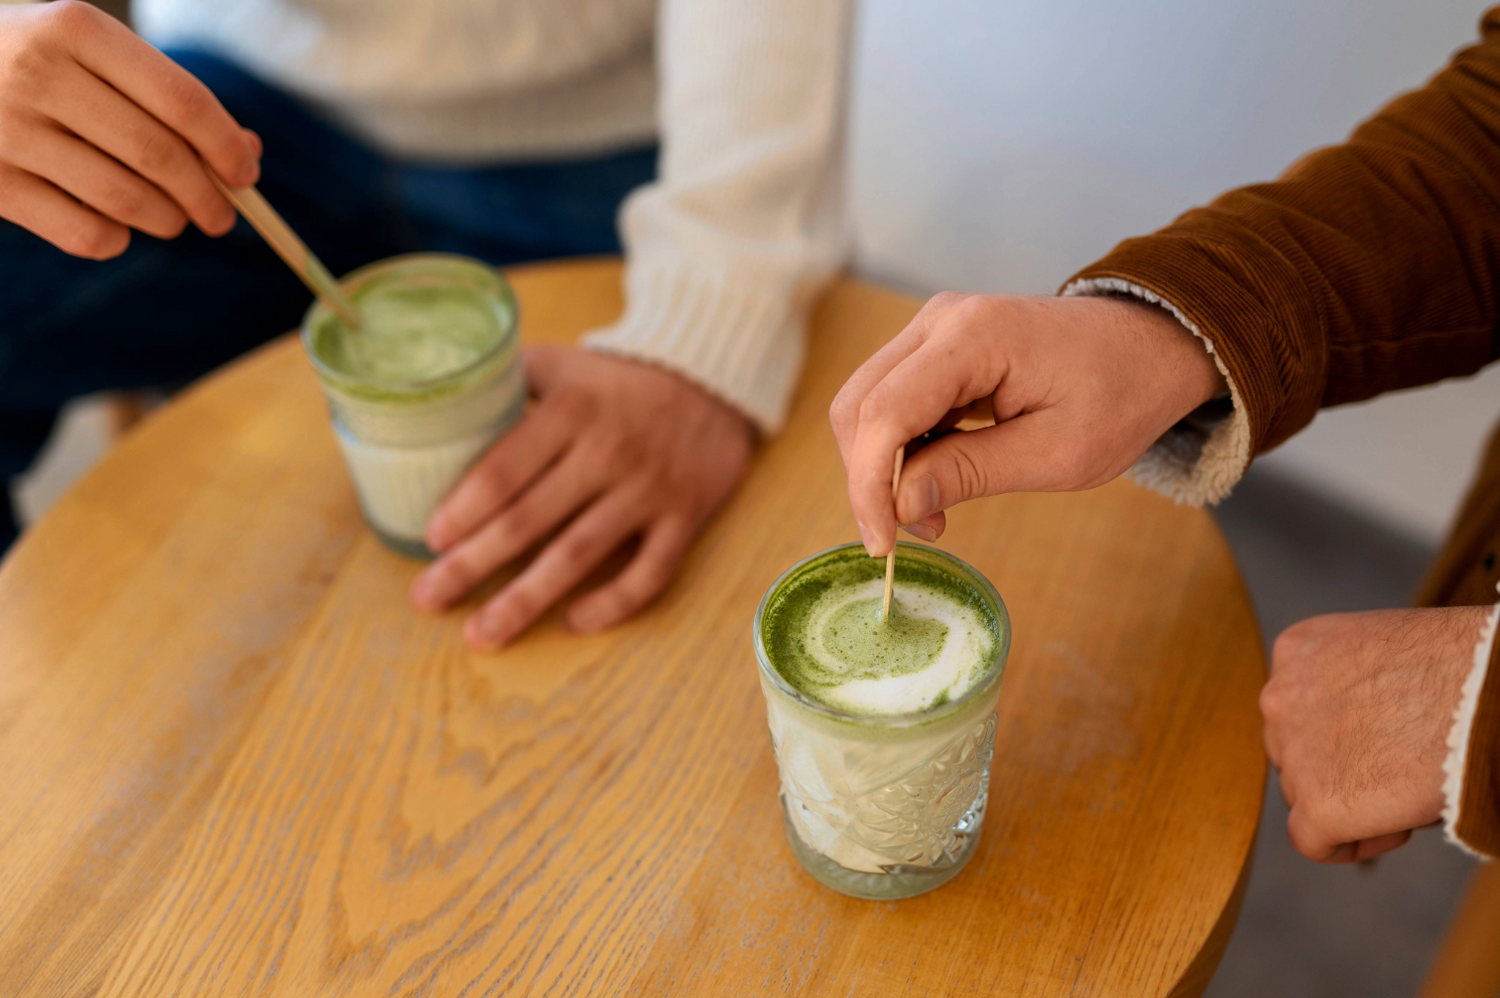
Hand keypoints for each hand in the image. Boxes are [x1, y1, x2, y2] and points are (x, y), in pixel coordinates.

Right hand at [0, 1, 258, 258]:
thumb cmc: (36, 61)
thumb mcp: (92, 52)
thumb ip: (166, 96)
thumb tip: (247, 153)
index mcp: (76, 29)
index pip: (182, 100)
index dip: (226, 146)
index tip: (247, 175)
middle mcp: (38, 74)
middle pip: (159, 155)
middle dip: (207, 196)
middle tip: (221, 216)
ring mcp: (7, 131)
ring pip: (127, 201)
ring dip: (167, 221)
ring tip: (172, 219)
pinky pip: (85, 234)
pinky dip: (116, 239)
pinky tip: (116, 225)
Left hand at [409, 346, 753, 648]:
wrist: (713, 378)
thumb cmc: (620, 378)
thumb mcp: (562, 363)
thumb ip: (507, 384)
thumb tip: (438, 414)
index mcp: (571, 411)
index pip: (506, 468)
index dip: (464, 508)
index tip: (432, 539)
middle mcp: (608, 453)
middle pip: (529, 520)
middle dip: (473, 565)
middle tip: (428, 598)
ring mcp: (648, 490)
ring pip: (579, 555)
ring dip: (526, 599)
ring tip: (483, 634)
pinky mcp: (685, 517)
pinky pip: (650, 572)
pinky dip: (614, 603)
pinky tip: (574, 622)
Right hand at [829, 293, 1225, 554]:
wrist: (1151, 345)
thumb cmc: (1120, 395)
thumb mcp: (1057, 453)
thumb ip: (970, 473)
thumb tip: (898, 505)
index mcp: (974, 336)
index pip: (884, 413)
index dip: (870, 484)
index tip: (882, 543)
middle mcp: (940, 320)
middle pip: (859, 405)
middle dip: (870, 479)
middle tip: (912, 532)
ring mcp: (934, 329)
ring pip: (866, 404)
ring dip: (882, 467)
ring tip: (932, 511)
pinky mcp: (936, 347)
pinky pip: (891, 400)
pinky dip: (899, 449)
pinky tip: (936, 479)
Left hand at [1262, 606, 1487, 862]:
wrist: (1486, 693)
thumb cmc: (1462, 666)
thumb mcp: (1385, 655)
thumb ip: (1353, 685)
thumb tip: (1360, 728)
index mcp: (1297, 652)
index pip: (1300, 708)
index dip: (1343, 733)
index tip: (1388, 740)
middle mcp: (1280, 697)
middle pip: (1297, 751)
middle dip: (1342, 766)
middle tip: (1402, 768)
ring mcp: (1293, 751)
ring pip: (1304, 794)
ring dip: (1352, 801)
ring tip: (1412, 788)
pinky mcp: (1317, 803)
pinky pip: (1313, 841)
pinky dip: (1352, 843)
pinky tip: (1397, 825)